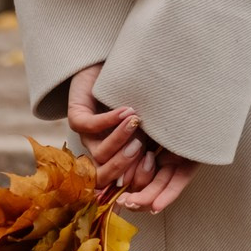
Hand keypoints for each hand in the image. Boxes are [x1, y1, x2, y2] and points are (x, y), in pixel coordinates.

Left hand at [65, 62, 199, 212]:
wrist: (112, 63)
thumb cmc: (140, 94)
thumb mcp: (153, 122)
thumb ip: (159, 142)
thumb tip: (173, 164)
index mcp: (119, 158)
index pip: (126, 184)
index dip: (139, 187)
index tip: (157, 173)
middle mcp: (102, 151)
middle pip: (107, 176)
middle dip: (126, 167)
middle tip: (146, 152)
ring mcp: (88, 136)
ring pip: (99, 153)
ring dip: (119, 139)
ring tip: (137, 122)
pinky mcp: (77, 116)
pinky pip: (88, 126)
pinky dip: (108, 120)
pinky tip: (126, 110)